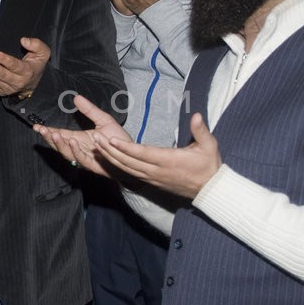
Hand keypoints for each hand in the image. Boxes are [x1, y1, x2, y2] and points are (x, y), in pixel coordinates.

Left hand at [0, 37, 49, 96]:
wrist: (35, 85)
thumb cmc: (35, 66)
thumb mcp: (42, 54)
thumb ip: (36, 44)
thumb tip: (23, 40)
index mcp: (27, 71)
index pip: (14, 65)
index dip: (3, 59)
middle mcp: (18, 82)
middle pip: (1, 74)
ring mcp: (9, 88)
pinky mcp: (2, 92)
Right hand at [33, 93, 131, 177]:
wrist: (132, 155)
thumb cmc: (118, 140)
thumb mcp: (104, 120)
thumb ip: (90, 110)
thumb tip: (76, 97)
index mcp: (79, 138)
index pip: (59, 134)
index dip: (47, 131)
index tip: (36, 126)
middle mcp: (79, 149)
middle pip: (59, 145)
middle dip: (50, 138)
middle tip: (43, 130)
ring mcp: (85, 158)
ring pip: (68, 153)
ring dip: (60, 145)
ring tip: (56, 134)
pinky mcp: (94, 165)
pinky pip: (82, 159)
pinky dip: (76, 151)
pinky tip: (72, 142)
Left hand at [92, 112, 220, 198]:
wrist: (208, 190)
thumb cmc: (208, 166)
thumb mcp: (209, 146)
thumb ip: (201, 130)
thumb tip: (197, 115)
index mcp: (168, 161)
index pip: (142, 153)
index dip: (125, 147)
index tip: (111, 139)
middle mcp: (156, 171)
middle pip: (128, 161)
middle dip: (109, 150)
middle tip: (94, 138)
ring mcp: (151, 177)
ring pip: (125, 168)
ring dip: (109, 157)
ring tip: (95, 145)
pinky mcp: (150, 181)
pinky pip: (129, 173)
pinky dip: (116, 165)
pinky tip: (106, 157)